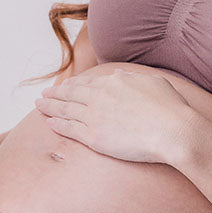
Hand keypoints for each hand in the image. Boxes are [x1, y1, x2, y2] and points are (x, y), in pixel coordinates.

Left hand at [32, 66, 194, 164]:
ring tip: (39, 106)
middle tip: (43, 95)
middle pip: (71, 94)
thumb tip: (121, 77)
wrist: (172, 129)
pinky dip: (56, 125)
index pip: (87, 83)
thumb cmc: (170, 109)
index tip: (65, 87)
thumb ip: (133, 79)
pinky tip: (48, 123)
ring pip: (65, 110)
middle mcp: (100, 96)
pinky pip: (69, 129)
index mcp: (114, 82)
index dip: (73, 85)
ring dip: (50, 108)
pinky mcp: (93, 136)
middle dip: (55, 94)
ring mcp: (94, 115)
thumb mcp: (153, 83)